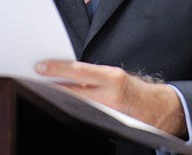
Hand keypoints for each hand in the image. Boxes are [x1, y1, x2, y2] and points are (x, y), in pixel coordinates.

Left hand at [36, 59, 187, 137]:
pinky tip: (60, 104)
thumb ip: (93, 75)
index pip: (79, 71)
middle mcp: (110, 95)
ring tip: (43, 91)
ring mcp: (107, 112)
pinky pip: (84, 115)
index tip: (40, 67)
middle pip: (73, 91)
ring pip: (76, 104)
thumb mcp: (115, 76)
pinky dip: (71, 108)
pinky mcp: (106, 124)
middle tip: (33, 80)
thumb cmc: (133, 89)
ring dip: (59, 97)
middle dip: (53, 85)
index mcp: (112, 77)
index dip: (58, 69)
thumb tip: (65, 73)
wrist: (158, 110)